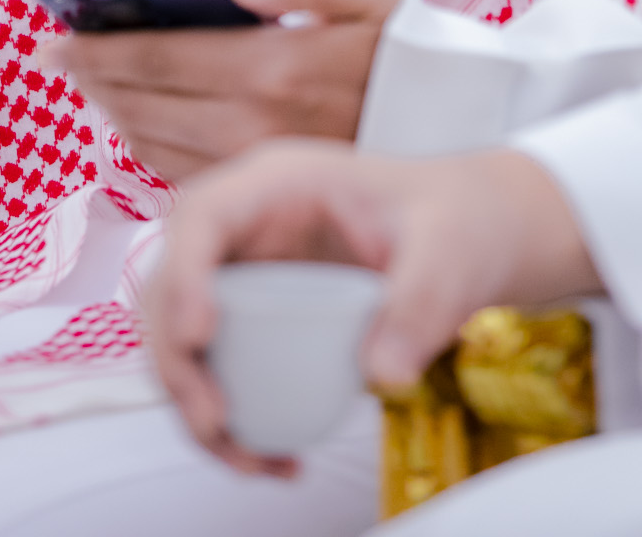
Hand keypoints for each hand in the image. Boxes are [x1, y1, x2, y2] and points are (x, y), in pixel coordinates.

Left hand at [35, 0, 402, 183]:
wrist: (453, 132)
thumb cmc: (405, 48)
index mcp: (272, 68)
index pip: (156, 60)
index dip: (95, 48)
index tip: (52, 37)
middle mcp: (255, 127)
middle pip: (143, 106)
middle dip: (94, 78)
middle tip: (60, 56)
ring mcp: (256, 169)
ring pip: (154, 147)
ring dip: (114, 113)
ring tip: (95, 84)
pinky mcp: (262, 195)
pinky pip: (182, 176)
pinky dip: (148, 148)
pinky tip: (142, 123)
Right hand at [144, 138, 601, 473]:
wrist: (471, 235)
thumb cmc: (455, 220)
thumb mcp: (448, 253)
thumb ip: (419, 305)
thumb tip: (381, 375)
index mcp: (279, 182)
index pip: (203, 214)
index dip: (184, 272)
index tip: (200, 336)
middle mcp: (247, 225)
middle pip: (171, 284)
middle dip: (176, 360)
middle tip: (217, 421)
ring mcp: (246, 271)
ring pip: (180, 336)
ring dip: (193, 402)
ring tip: (248, 458)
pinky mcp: (256, 317)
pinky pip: (217, 368)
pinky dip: (227, 418)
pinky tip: (270, 455)